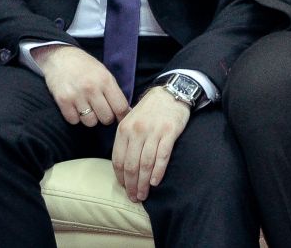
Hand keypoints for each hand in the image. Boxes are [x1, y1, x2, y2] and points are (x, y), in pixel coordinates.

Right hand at [34, 45, 130, 126]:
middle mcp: (92, 88)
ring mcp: (76, 95)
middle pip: (106, 118)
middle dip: (105, 117)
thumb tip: (125, 112)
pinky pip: (74, 121)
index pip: (120, 107)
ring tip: (87, 107)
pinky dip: (75, 117)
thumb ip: (113, 91)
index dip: (122, 115)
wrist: (59, 57)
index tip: (120, 118)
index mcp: (105, 80)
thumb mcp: (104, 73)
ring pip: (90, 122)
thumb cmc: (84, 66)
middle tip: (100, 109)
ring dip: (90, 118)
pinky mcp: (63, 101)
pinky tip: (75, 107)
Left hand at [111, 86, 189, 201]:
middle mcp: (137, 131)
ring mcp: (153, 132)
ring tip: (144, 194)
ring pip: (145, 163)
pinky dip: (158, 171)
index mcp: (124, 129)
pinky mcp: (169, 133)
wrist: (171, 92)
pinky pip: (162, 156)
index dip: (120, 177)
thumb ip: (125, 139)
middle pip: (131, 165)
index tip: (123, 188)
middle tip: (134, 197)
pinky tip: (155, 182)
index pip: (118, 159)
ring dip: (143, 183)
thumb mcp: (131, 119)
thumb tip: (122, 166)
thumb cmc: (150, 109)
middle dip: (131, 185)